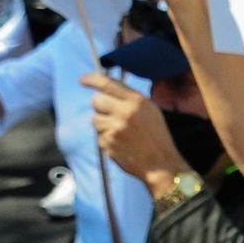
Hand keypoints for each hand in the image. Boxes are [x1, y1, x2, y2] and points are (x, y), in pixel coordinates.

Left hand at [81, 72, 188, 194]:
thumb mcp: (151, 110)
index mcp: (137, 101)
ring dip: (103, 124)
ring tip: (120, 132)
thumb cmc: (157, 135)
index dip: (92, 79)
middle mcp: (125, 112)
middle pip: (96, 100)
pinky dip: (106, 138)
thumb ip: (130, 99)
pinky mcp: (107, 142)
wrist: (160, 163)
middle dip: (100, 106)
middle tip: (111, 114)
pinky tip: (120, 143)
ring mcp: (114, 128)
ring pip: (95, 119)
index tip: (83, 80)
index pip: (108, 84)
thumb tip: (106, 89)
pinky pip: (98, 135)